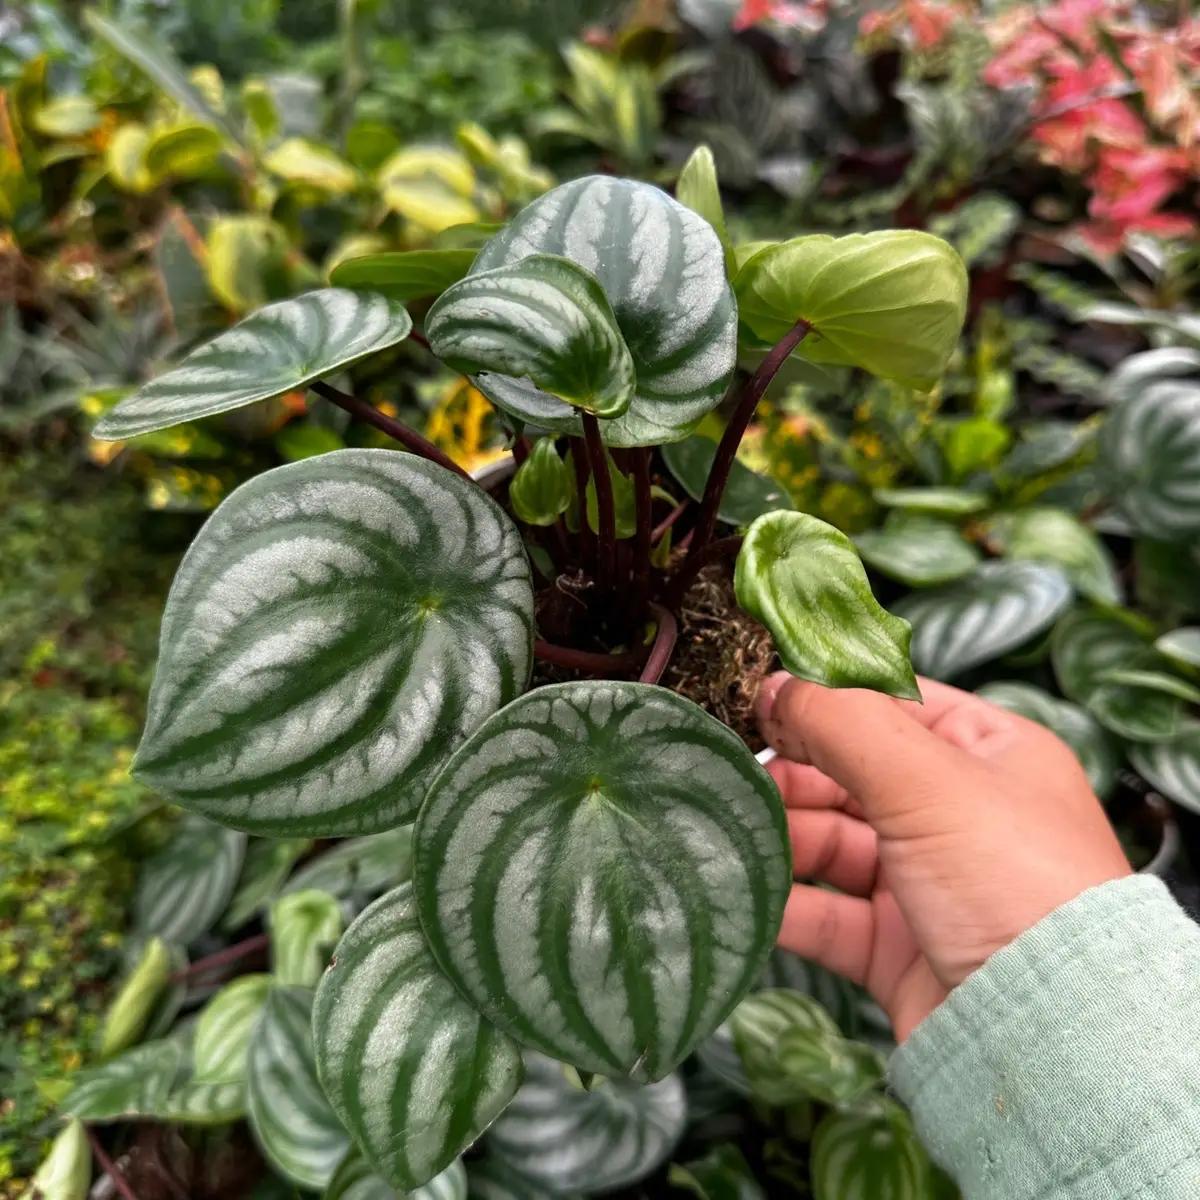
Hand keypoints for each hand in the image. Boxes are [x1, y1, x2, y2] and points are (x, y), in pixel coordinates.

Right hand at [756, 673, 1131, 1041]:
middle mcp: (960, 815)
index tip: (758, 699)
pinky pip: (826, 914)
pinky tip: (741, 889)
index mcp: (989, 754)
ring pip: (831, 845)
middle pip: (851, 775)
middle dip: (791, 774)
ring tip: (724, 830)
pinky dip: (782, 903)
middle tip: (731, 771)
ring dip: (779, 837)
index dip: (825, 699)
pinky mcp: (897, 949)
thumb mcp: (927, 780)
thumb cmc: (1016, 886)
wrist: (1052, 1038)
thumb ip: (842, 722)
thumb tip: (776, 683)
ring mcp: (927, 885)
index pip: (893, 705)